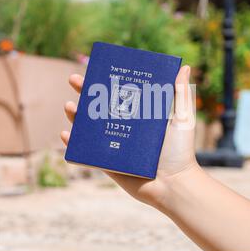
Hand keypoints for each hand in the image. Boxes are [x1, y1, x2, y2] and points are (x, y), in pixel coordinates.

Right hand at [61, 65, 198, 209]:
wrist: (174, 184)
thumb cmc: (180, 150)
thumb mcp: (182, 118)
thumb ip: (181, 93)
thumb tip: (184, 67)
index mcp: (139, 115)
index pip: (120, 92)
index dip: (106, 80)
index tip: (96, 66)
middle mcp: (125, 127)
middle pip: (100, 107)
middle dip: (85, 92)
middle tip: (74, 80)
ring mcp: (115, 145)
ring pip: (90, 128)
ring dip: (76, 116)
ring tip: (69, 106)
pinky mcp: (108, 163)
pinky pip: (87, 152)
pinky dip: (73, 144)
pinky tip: (65, 134)